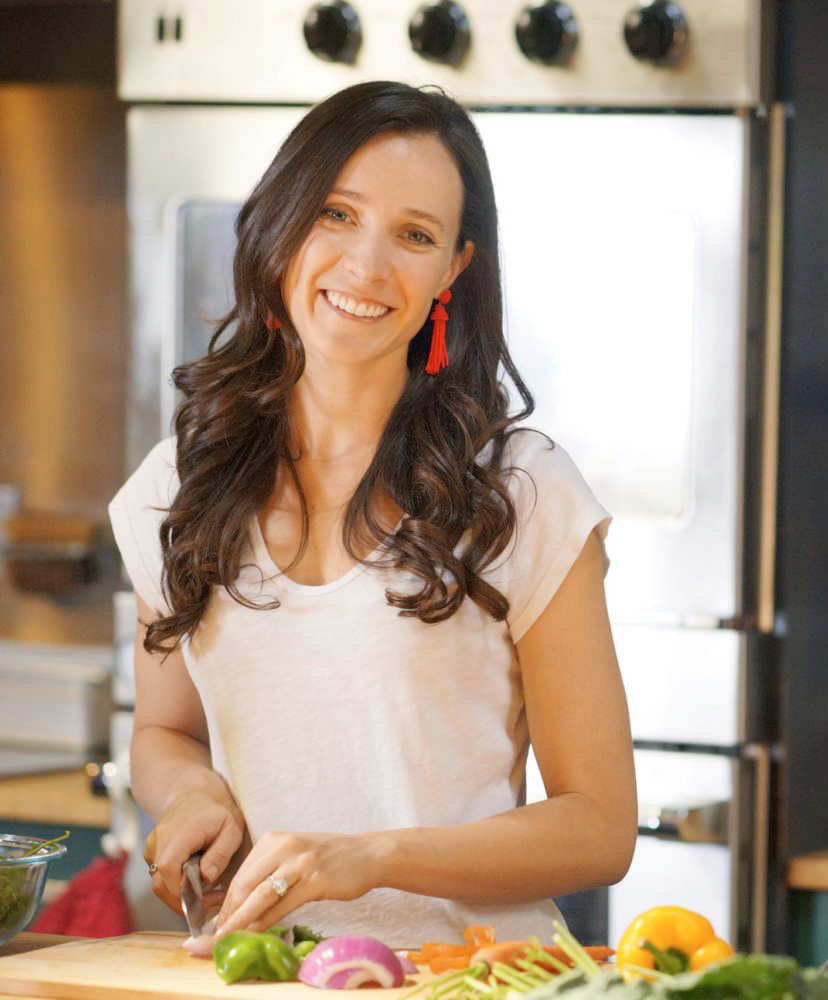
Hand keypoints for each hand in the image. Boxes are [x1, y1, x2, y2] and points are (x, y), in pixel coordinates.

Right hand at [143, 772, 246, 913]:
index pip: (168, 871)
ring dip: (180, 893)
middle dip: (183, 900)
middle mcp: (159, 841)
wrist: (194, 788)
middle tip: (211, 900)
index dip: (183, 893)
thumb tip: (207, 879)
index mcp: (178, 835)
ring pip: (159, 881)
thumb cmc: (217, 808)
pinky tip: (196, 878)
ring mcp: (152, 846)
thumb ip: (220, 855)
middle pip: (160, 883)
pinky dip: (175, 883)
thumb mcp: (231, 829)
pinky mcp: (153, 850)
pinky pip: (160, 874)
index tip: (207, 900)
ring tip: (207, 889)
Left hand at [211, 830, 386, 937]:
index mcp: (273, 839)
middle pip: (244, 885)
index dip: (224, 903)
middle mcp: (284, 846)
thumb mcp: (294, 856)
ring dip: (240, 922)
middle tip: (213, 939)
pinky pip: (282, 906)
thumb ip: (269, 872)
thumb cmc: (328, 858)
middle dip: (226, 915)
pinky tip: (255, 934)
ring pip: (260, 896)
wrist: (367, 854)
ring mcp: (300, 863)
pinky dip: (265, 923)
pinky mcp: (315, 880)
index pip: (240, 874)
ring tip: (225, 940)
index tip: (214, 924)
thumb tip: (240, 903)